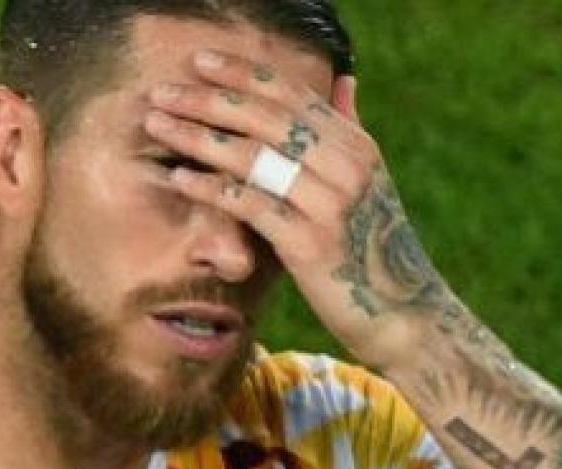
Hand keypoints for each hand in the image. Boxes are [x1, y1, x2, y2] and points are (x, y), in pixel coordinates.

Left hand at [144, 50, 444, 368]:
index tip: (198, 60)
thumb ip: (350, 131)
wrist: (404, 314)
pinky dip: (211, 188)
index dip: (241, 73)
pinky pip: (250, 205)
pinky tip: (179, 178)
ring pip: (253, 156)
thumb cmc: (374, 249)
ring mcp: (331, 205)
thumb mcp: (370, 183)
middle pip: (265, 117)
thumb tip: (344, 81)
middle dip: (208, 100)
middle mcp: (347, 167)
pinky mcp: (311, 244)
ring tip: (158, 126)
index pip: (291, 94)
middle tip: (162, 91)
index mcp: (356, 146)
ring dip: (198, 138)